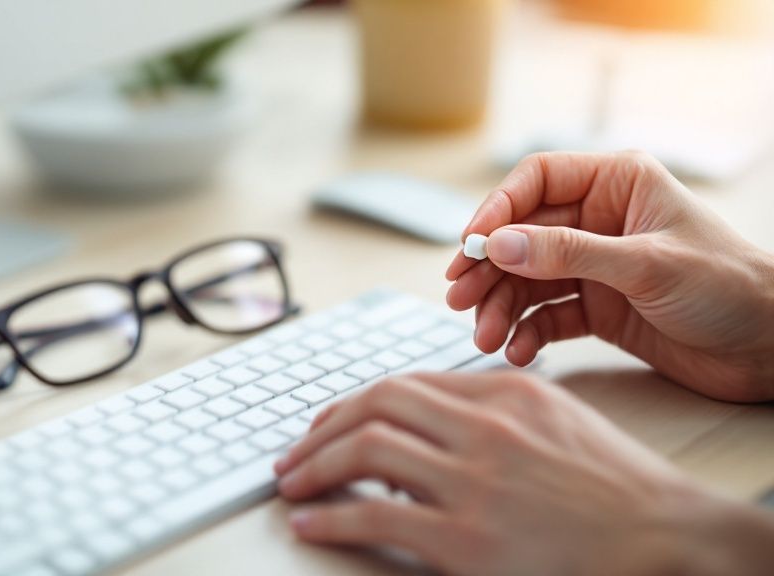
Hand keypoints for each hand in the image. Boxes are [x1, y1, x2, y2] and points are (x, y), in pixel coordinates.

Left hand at [274, 372, 773, 575]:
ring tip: (290, 484)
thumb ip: (489, 412)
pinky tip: (310, 523)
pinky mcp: (466, 539)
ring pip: (365, 450)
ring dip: (313, 467)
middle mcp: (483, 427)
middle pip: (374, 406)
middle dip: (320, 430)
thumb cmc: (615, 487)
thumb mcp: (554, 421)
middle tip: (294, 454)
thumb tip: (425, 424)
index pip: (404, 383)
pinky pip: (375, 514)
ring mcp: (473, 481)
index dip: (352, 403)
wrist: (667, 538)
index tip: (327, 422)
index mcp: (504, 394)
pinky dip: (331, 516)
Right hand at [445, 151, 773, 401]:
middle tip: (459, 297)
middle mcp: (599, 221)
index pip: (537, 181)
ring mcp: (595, 266)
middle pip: (522, 236)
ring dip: (502, 307)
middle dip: (489, 268)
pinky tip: (518, 349)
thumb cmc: (729, 287)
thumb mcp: (646, 264)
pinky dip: (528, 332)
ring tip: (486, 336)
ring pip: (528, 279)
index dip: (498, 209)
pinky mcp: (597, 308)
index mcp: (616, 185)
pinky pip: (547, 315)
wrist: (770, 349)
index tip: (471, 243)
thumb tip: (500, 245)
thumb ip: (570, 254)